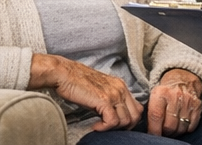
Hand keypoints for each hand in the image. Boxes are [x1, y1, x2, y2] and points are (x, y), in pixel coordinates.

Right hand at [28, 53, 142, 130]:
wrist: (63, 73)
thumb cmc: (76, 82)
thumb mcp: (100, 89)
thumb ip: (111, 99)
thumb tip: (116, 115)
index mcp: (120, 85)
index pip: (137, 108)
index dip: (130, 120)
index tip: (117, 125)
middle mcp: (120, 88)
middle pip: (135, 116)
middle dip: (124, 127)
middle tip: (110, 128)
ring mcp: (114, 94)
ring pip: (125, 121)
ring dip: (113, 128)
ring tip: (100, 125)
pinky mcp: (104, 100)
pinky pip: (112, 122)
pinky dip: (104, 128)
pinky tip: (95, 126)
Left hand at [148, 69, 201, 137]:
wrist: (183, 79)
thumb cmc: (165, 91)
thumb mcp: (154, 95)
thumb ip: (150, 110)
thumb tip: (147, 129)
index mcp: (161, 93)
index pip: (156, 116)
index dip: (154, 129)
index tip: (152, 135)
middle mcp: (175, 96)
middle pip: (169, 125)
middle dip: (164, 133)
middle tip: (162, 132)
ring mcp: (188, 102)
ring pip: (180, 128)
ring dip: (174, 133)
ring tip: (170, 130)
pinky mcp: (197, 107)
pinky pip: (191, 127)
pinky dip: (185, 130)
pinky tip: (180, 125)